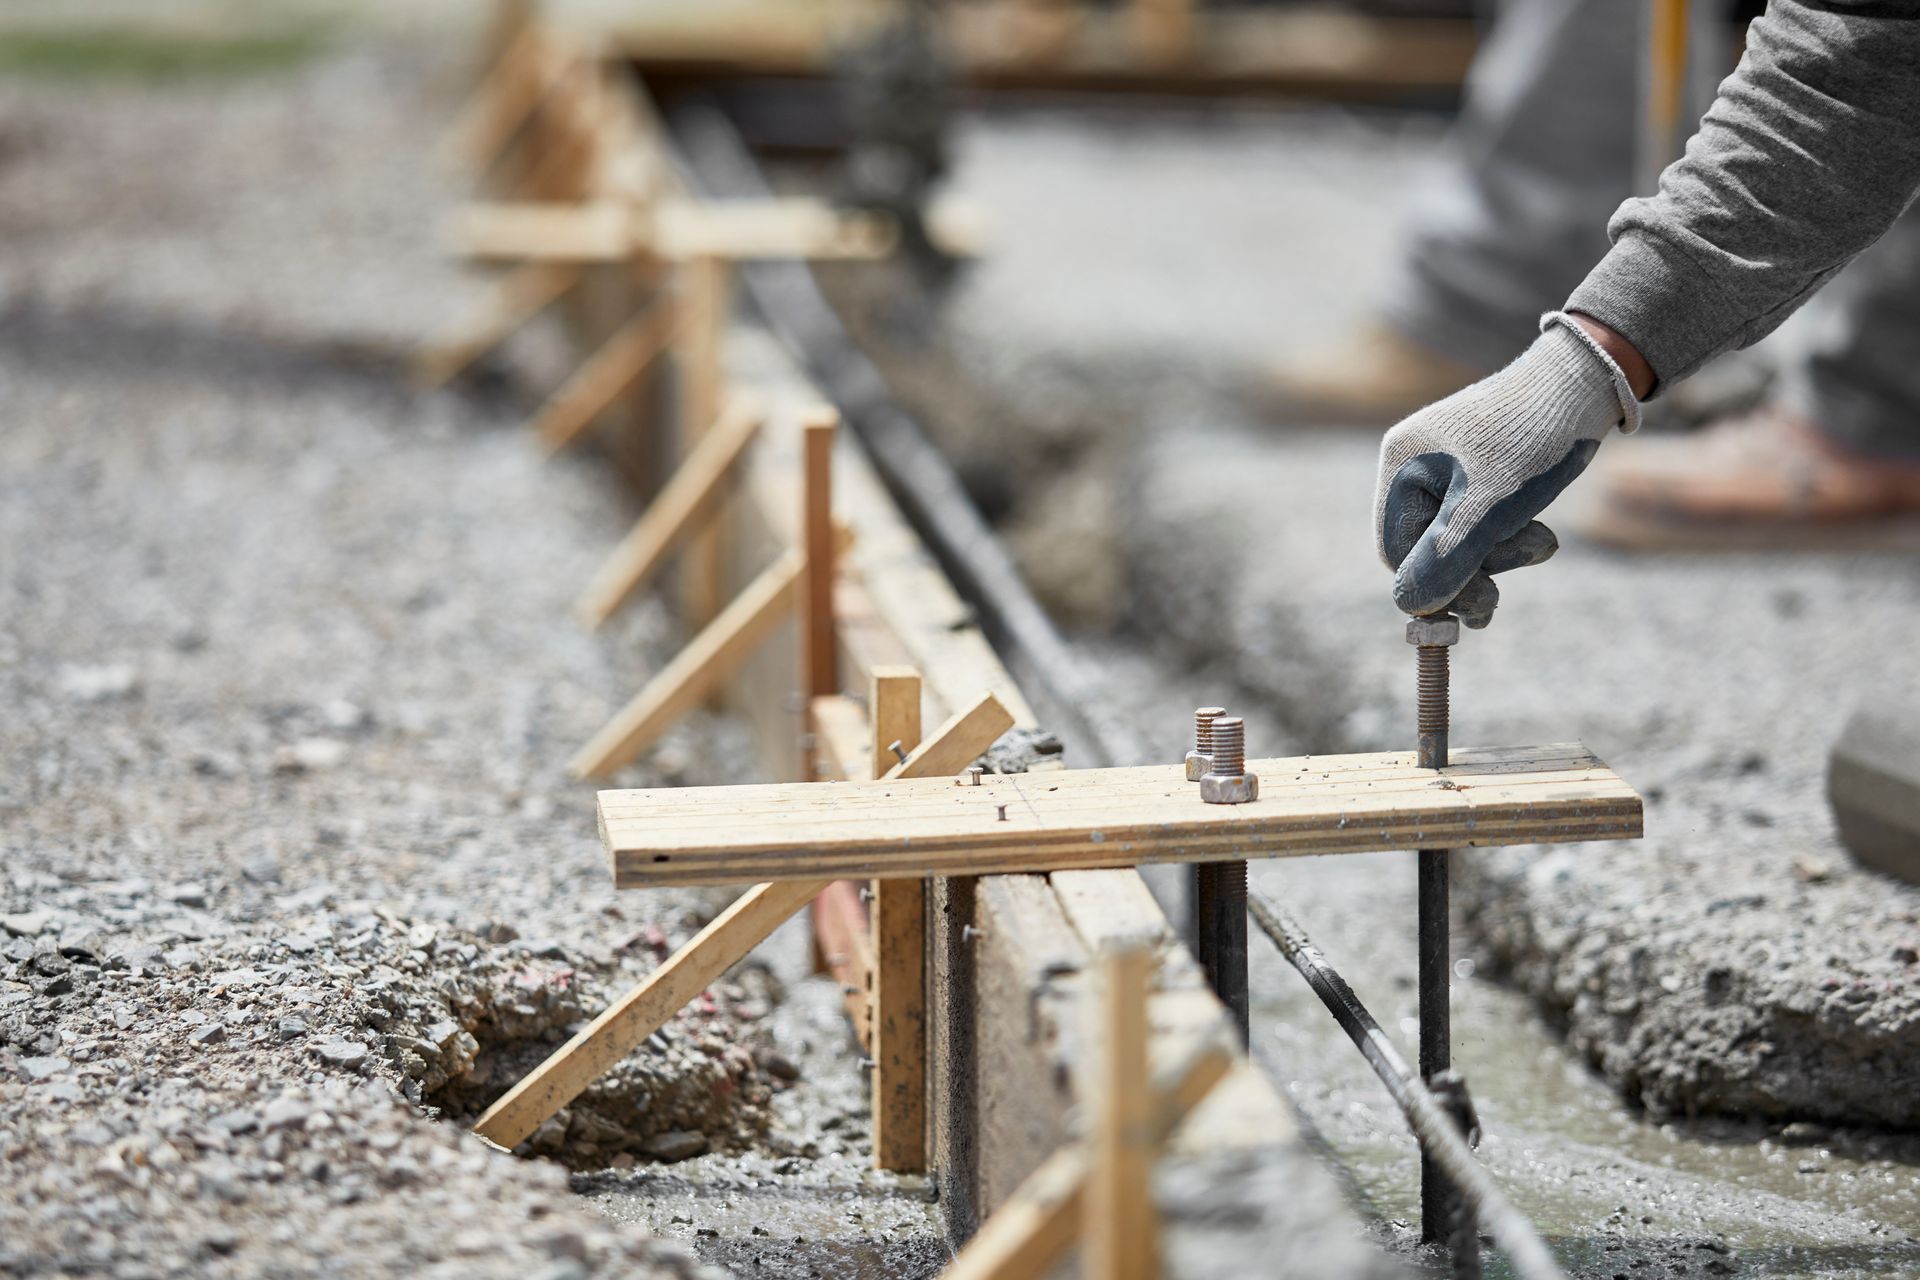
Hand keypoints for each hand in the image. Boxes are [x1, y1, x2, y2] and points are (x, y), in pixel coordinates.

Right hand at [1373, 314, 1640, 627]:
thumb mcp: (1487, 506)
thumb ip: (1447, 557)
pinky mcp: (1481, 473)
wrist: (1587, 381)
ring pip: (1459, 540)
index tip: (1472, 608)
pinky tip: (1539, 531)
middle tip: (1500, 597)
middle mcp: (1417, 466)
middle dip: (1471, 570)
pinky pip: (1482, 523)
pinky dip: (1509, 536)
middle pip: (1427, 548)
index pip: (1396, 550)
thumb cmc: (1531, 437)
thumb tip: (1410, 604)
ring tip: (1542, 544)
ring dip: (1499, 555)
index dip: (1431, 584)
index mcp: (1402, 465)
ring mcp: (1448, 469)